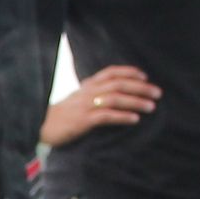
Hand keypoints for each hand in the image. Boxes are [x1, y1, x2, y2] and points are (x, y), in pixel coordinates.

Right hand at [38, 65, 160, 149]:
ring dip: (136, 102)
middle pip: (118, 84)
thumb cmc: (61, 115)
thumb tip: (113, 95)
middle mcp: (88, 92)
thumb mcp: (77, 99)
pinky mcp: (84, 120)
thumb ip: (93, 94)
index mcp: (88, 85)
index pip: (111, 72)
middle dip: (140, 87)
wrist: (42, 126)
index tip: (145, 76)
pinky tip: (135, 119)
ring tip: (151, 107)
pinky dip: (122, 117)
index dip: (129, 72)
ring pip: (116, 99)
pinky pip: (106, 116)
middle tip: (157, 93)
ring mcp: (86, 106)